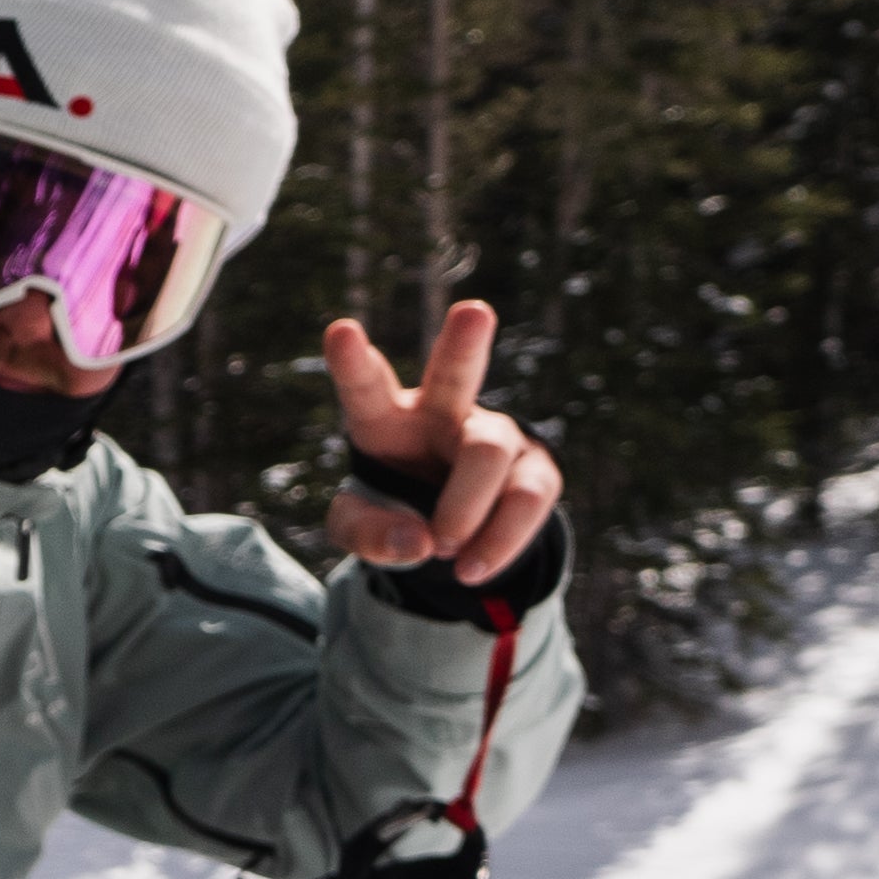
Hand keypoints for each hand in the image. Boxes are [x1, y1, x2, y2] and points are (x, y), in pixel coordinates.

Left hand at [323, 301, 561, 584]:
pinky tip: (471, 567)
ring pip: (487, 454)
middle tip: (473, 312)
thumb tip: (421, 542)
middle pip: (455, 373)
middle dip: (464, 342)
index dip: (352, 362)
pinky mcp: (537, 470)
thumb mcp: (358, 528)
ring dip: (462, 510)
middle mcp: (442, 413)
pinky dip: (496, 543)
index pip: (365, 388)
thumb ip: (368, 533)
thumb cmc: (391, 510)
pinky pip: (524, 500)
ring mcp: (495, 436)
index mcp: (385, 418)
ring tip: (443, 551)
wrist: (449, 534)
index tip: (341, 329)